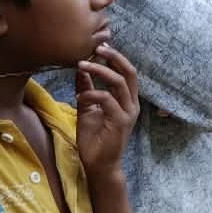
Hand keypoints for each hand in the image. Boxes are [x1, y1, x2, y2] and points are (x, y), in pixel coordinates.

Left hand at [74, 44, 138, 176]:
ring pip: (119, 83)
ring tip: (81, 65)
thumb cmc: (95, 139)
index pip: (126, 72)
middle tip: (97, 47)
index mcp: (127, 100)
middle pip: (129, 72)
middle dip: (114, 57)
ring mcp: (128, 113)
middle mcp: (131, 104)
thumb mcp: (88, 108)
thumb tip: (81, 69)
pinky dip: (92, 94)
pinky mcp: (121, 122)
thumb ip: (87, 88)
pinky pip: (108, 100)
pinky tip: (79, 97)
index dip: (114, 58)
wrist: (99, 164)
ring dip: (100, 71)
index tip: (98, 47)